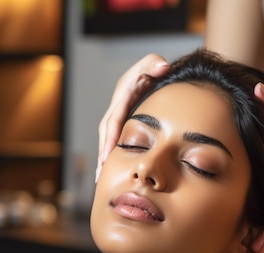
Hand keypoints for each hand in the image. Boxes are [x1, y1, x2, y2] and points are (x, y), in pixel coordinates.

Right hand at [96, 54, 169, 180]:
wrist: (154, 73)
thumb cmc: (153, 69)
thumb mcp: (152, 62)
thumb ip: (154, 63)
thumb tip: (163, 67)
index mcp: (121, 97)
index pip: (114, 120)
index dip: (110, 140)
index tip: (106, 157)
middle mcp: (116, 108)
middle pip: (107, 134)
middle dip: (102, 154)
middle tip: (100, 175)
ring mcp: (119, 116)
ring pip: (108, 140)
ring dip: (104, 158)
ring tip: (101, 180)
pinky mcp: (123, 123)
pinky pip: (115, 141)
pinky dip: (111, 156)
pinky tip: (111, 172)